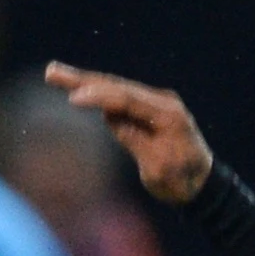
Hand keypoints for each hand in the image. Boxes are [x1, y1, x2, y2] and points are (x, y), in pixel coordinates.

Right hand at [42, 63, 214, 202]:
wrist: (203, 183)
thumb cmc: (181, 181)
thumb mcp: (157, 168)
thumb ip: (134, 139)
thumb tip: (110, 115)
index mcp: (167, 116)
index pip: (126, 100)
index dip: (98, 98)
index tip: (72, 99)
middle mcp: (162, 102)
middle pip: (117, 86)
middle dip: (82, 80)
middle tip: (51, 72)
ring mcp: (155, 102)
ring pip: (115, 88)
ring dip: (85, 81)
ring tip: (53, 73)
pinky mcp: (148, 108)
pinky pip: (119, 96)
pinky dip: (96, 91)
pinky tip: (75, 85)